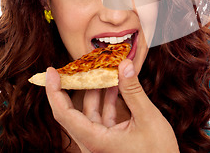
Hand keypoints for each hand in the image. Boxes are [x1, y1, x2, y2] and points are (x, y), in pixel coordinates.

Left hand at [45, 60, 178, 152]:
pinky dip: (107, 101)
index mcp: (95, 141)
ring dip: (96, 91)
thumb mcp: (147, 118)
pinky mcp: (109, 141)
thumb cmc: (158, 152)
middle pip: (73, 112)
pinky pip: (102, 118)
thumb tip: (125, 65)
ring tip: (101, 69)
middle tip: (76, 65)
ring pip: (89, 113)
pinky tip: (116, 85)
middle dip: (75, 86)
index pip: (64, 114)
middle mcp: (92, 143)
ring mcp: (100, 143)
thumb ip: (133, 91)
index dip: (54, 92)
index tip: (51, 72)